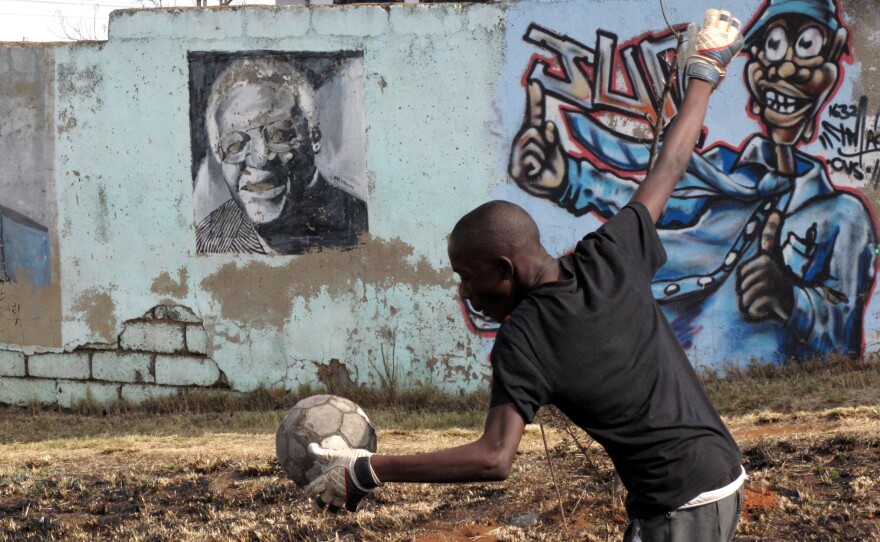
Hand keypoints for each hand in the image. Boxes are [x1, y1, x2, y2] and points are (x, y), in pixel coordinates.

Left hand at [304, 443, 381, 513]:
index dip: (308, 492)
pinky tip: (349, 503)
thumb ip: (321, 453)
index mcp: (326, 481)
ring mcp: (343, 497)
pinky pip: (350, 507)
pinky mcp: (354, 499)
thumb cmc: (351, 460)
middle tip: (316, 505)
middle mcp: (332, 491)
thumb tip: (310, 446)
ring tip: (331, 507)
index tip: (308, 493)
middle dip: (316, 506)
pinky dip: (349, 505)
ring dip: (331, 508)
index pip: (311, 490)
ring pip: (333, 509)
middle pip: (319, 504)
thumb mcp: (335, 454)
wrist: (369, 468)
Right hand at [509, 80, 565, 196]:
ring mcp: (516, 158)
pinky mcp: (515, 171)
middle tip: (544, 157)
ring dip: (541, 157)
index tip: (534, 83)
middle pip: (531, 131)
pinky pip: (529, 160)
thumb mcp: (556, 149)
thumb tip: (547, 125)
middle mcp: (521, 145)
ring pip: (531, 146)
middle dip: (543, 143)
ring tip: (539, 166)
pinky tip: (534, 173)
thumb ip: (552, 138)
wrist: (557, 188)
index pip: (533, 115)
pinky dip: (536, 166)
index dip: (534, 100)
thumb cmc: (556, 167)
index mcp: (532, 136)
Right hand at [682, 9, 743, 87]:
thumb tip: (693, 24)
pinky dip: (739, 36)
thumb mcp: (690, 46)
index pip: (712, 18)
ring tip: (729, 23)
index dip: (711, 14)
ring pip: (734, 27)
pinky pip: (739, 41)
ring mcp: (727, 42)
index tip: (709, 14)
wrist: (703, 74)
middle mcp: (720, 35)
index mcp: (709, 32)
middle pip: (724, 20)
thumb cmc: (695, 61)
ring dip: (731, 23)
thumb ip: (693, 33)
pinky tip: (737, 34)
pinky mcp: (732, 51)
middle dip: (721, 17)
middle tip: (719, 17)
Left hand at [736, 212, 793, 321]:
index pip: (769, 240)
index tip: (777, 212)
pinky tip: (769, 311)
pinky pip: (751, 308)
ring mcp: (772, 280)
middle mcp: (770, 266)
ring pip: (744, 296)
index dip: (772, 226)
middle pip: (740, 282)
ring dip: (751, 305)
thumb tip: (762, 244)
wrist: (801, 313)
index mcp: (769, 260)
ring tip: (767, 303)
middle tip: (765, 296)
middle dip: (746, 294)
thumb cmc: (780, 296)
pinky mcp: (773, 295)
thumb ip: (757, 271)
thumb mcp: (770, 281)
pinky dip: (756, 313)